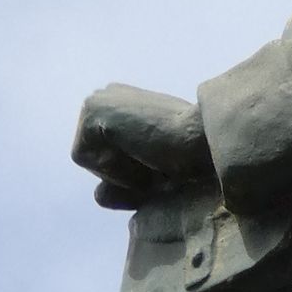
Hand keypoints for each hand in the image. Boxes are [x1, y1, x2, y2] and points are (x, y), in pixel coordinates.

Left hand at [73, 84, 214, 206]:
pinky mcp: (92, 109)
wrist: (206, 140)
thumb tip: (97, 195)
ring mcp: (98, 100)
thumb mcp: (151, 179)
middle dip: (123, 175)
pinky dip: (113, 167)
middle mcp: (107, 97)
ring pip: (90, 162)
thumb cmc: (188, 159)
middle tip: (158, 163)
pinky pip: (86, 158)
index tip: (161, 166)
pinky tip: (141, 150)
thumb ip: (122, 188)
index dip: (131, 176)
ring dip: (121, 173)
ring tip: (151, 156)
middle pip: (95, 162)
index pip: (106, 160)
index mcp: (122, 106)